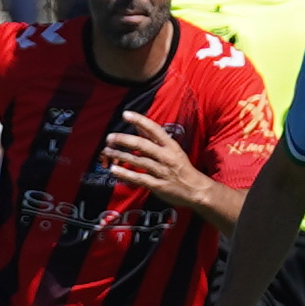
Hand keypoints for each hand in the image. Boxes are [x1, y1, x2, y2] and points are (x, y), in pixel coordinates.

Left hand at [100, 116, 226, 214]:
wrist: (197, 190)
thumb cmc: (182, 169)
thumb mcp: (172, 150)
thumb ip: (154, 139)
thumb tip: (139, 127)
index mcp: (171, 146)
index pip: (154, 129)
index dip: (140, 120)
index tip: (126, 114)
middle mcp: (166, 157)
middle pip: (143, 145)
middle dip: (124, 140)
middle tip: (110, 137)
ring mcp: (162, 171)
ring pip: (138, 161)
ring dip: (121, 156)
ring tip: (107, 151)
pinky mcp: (158, 186)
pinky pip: (139, 178)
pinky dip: (125, 174)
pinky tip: (114, 170)